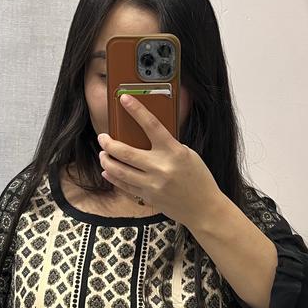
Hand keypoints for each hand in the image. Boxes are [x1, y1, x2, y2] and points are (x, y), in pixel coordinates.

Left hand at [97, 93, 219, 227]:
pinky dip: (113, 177)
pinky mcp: (148, 197)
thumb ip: (167, 146)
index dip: (136, 110)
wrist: (204, 209)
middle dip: (108, 143)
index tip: (124, 99)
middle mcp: (161, 167)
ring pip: (120, 170)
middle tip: (102, 138)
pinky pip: (124, 185)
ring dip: (107, 161)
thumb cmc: (198, 179)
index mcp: (174, 152)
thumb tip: (145, 136)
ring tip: (103, 154)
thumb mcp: (187, 155)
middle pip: (126, 152)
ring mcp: (153, 184)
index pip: (152, 125)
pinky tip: (107, 171)